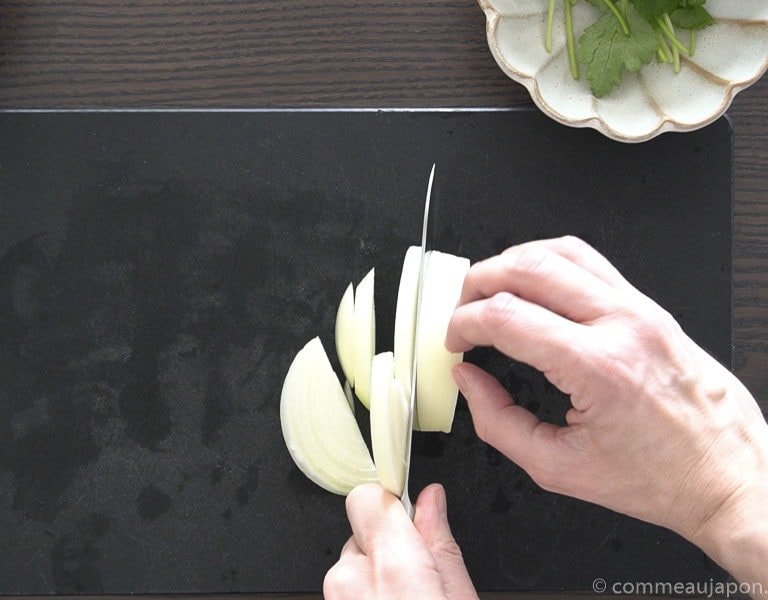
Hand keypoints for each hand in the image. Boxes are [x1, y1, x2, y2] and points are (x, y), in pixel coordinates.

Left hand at [323, 483, 477, 599]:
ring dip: (377, 580)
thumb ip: (442, 545)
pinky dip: (366, 598)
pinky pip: (347, 592)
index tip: (411, 518)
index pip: (367, 497)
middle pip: (364, 534)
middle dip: (390, 550)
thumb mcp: (461, 598)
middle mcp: (349, 582)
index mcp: (391, 567)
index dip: (393, 505)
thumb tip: (432, 499)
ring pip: (355, 567)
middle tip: (421, 583)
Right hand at [445, 236, 767, 556]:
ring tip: (490, 291)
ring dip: (511, 263)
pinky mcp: (649, 306)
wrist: (727, 473)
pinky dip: (549, 262)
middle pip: (527, 268)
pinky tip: (534, 284)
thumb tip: (467, 379)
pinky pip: (590, 260)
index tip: (454, 340)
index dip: (463, 323)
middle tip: (461, 311)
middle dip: (477, 283)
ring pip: (559, 250)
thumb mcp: (559, 468)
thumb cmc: (657, 478)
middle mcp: (622, 325)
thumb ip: (498, 422)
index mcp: (599, 368)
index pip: (506, 317)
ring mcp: (640, 308)